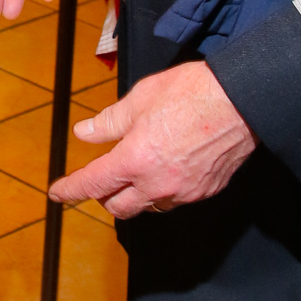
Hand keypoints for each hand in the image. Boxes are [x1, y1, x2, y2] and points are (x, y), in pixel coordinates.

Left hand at [51, 61, 257, 218]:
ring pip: (148, 207)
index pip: (93, 184)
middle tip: (102, 179)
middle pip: (119, 207)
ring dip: (135, 197)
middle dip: (105, 197)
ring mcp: (183, 191)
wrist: (242, 99)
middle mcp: (157, 183)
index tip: (59, 193)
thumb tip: (85, 133)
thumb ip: (109, 122)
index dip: (70, 190)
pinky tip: (166, 170)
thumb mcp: (139, 99)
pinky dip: (163, 191)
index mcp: (134, 160)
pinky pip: (175, 199)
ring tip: (135, 174)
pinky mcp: (205, 191)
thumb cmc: (192, 93)